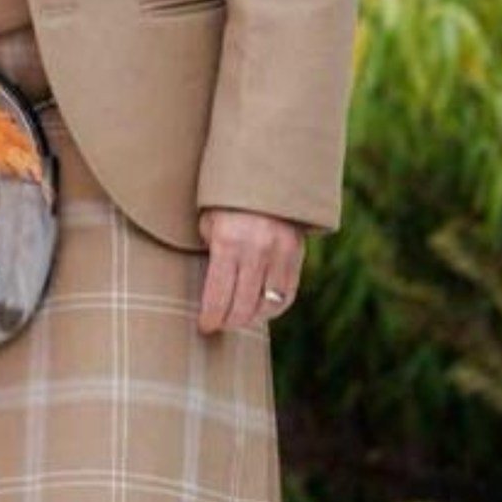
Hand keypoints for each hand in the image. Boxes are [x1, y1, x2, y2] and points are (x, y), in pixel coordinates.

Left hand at [196, 208, 303, 334]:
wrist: (265, 176)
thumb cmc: (227, 200)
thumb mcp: (209, 220)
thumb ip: (211, 251)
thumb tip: (210, 286)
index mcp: (228, 241)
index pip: (218, 295)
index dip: (211, 317)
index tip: (205, 326)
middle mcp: (256, 250)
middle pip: (242, 306)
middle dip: (228, 322)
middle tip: (219, 325)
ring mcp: (279, 253)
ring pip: (266, 305)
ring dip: (251, 318)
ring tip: (238, 319)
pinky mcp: (296, 255)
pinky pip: (287, 294)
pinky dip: (274, 308)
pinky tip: (261, 310)